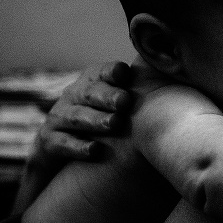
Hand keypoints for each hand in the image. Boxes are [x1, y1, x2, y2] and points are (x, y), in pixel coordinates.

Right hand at [13, 61, 132, 213]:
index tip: (125, 74)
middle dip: (108, 96)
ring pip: (77, 117)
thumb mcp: (114, 102)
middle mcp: (73, 96)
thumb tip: (173, 77)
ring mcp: (59, 118)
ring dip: (95, 120)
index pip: (101, 72)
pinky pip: (63, 144)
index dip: (112, 72)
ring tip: (114, 124)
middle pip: (90, 93)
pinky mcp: (50, 142)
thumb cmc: (101, 118)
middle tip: (125, 102)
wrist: (57, 147)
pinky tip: (95, 151)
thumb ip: (137, 90)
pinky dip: (78, 147)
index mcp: (91, 82)